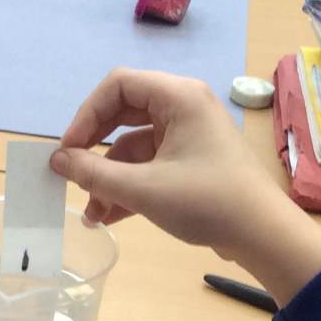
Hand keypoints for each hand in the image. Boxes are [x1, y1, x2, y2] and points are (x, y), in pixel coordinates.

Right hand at [50, 68, 320, 301]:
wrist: (263, 236)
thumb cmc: (206, 201)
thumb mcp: (143, 189)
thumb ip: (93, 173)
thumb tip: (57, 160)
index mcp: (178, 97)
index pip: (117, 85)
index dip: (86, 115)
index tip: (68, 150)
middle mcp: (184, 108)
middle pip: (122, 114)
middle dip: (94, 149)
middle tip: (71, 175)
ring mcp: (189, 136)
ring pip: (134, 146)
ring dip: (109, 177)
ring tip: (91, 213)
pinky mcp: (192, 162)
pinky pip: (150, 165)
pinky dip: (129, 186)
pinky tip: (108, 216)